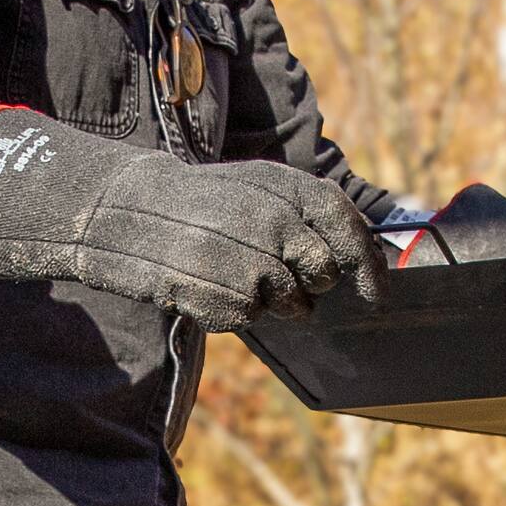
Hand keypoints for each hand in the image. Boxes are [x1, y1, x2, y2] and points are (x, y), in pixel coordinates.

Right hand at [91, 154, 389, 329]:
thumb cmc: (201, 204)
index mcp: (291, 188)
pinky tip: (207, 283)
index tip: (376, 295)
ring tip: (228, 270)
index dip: (368, 266)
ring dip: (271, 300)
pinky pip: (255, 317)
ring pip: (294, 304)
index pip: (348, 230)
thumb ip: (305, 212)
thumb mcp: (257, 188)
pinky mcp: (235, 298)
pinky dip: (235, 309)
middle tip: (270, 269)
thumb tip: (357, 254)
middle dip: (308, 283)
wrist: (129, 213)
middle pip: (324, 275)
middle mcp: (282, 223)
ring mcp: (259, 262)